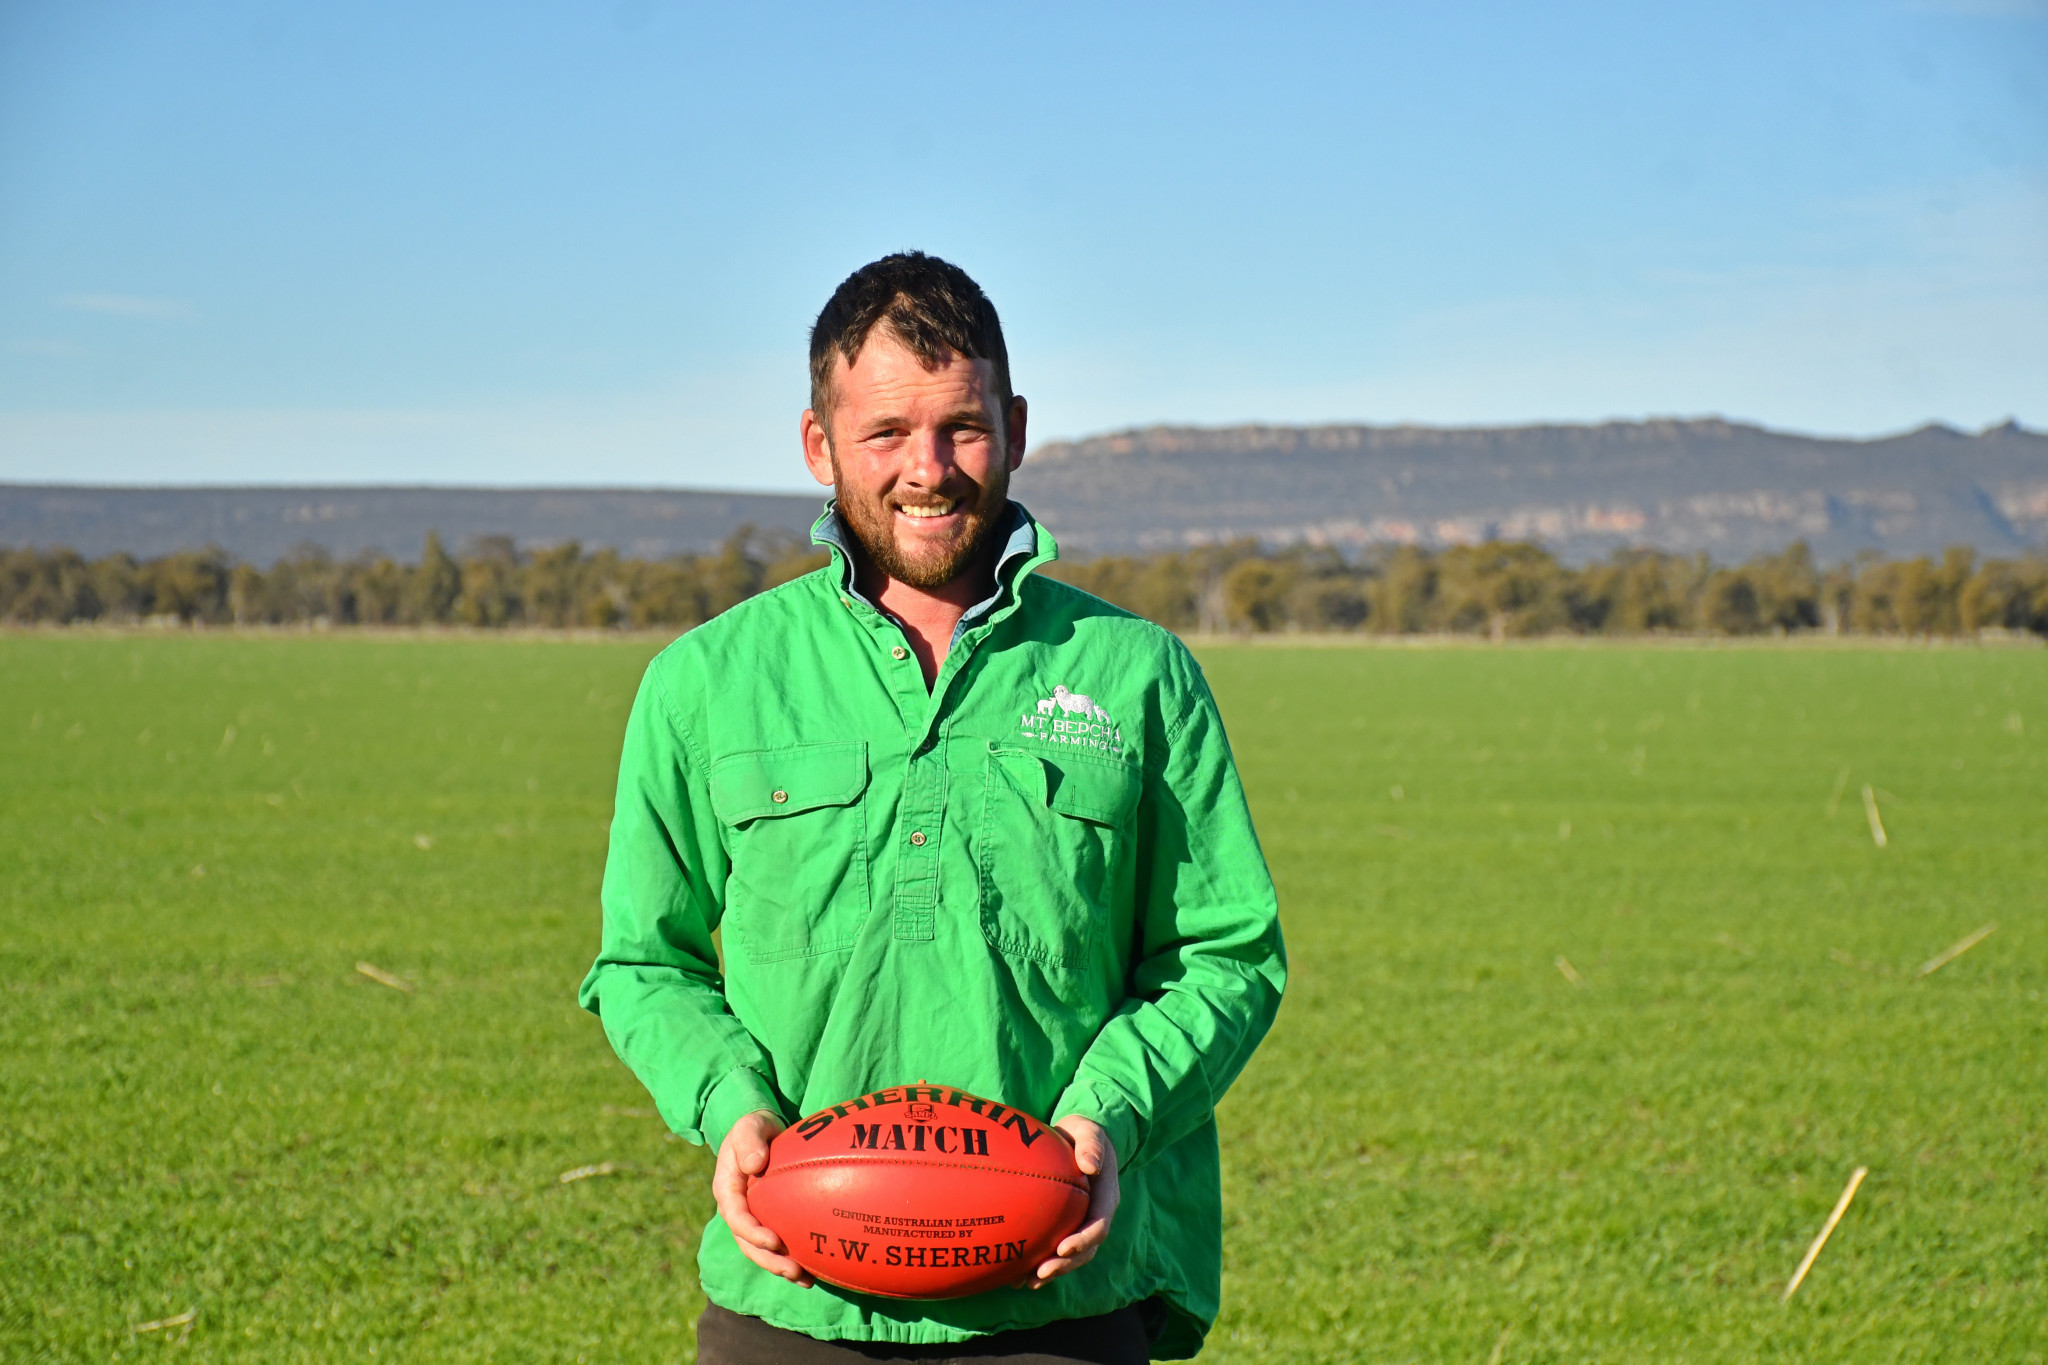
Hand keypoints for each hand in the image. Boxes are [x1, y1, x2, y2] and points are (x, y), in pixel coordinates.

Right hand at [712, 1109, 813, 1286]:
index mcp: (727, 1189)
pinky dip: (791, 1258)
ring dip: (780, 1267)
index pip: (736, 1217)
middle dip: (769, 1260)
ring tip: (805, 1279)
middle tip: (793, 1270)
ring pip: (761, 1250)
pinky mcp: (767, 1221)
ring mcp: (751, 1218)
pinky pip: (776, 1245)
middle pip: (748, 1243)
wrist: (761, 1133)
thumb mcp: (750, 1125)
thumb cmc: (755, 1127)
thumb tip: (753, 1165)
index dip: (753, 1233)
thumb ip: (750, 1141)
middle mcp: (736, 1210)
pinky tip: (813, 1271)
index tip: (775, 1241)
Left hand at [1025, 1116, 1119, 1287]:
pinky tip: (1015, 1274)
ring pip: (1070, 1256)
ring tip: (1026, 1282)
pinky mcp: (1063, 1225)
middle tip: (1040, 1273)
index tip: (1063, 1248)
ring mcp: (1079, 1223)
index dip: (1083, 1241)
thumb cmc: (1085, 1133)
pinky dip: (1037, 1263)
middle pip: (1085, 1250)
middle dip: (1064, 1264)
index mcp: (1105, 1198)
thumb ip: (1092, 1145)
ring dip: (1051, 1270)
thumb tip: (1090, 1165)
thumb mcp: (1089, 1131)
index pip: (1098, 1226)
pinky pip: (1053, 1248)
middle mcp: (1094, 1216)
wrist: (1079, 1139)